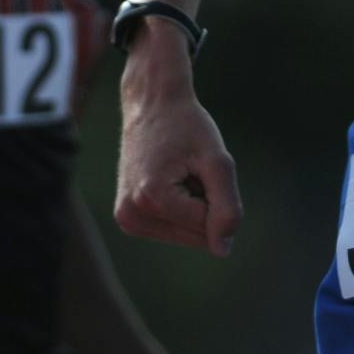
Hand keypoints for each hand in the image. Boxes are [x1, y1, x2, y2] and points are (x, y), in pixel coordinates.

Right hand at [115, 52, 240, 255]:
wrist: (152, 103)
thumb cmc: (187, 126)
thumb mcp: (218, 161)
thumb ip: (227, 207)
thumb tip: (222, 250)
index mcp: (151, 198)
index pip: (209, 224)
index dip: (215, 192)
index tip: (196, 162)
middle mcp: (131, 215)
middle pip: (195, 234)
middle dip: (203, 203)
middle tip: (186, 168)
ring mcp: (126, 220)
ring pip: (185, 234)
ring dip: (192, 206)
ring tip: (177, 173)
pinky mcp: (128, 219)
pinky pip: (172, 228)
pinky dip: (180, 208)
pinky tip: (167, 180)